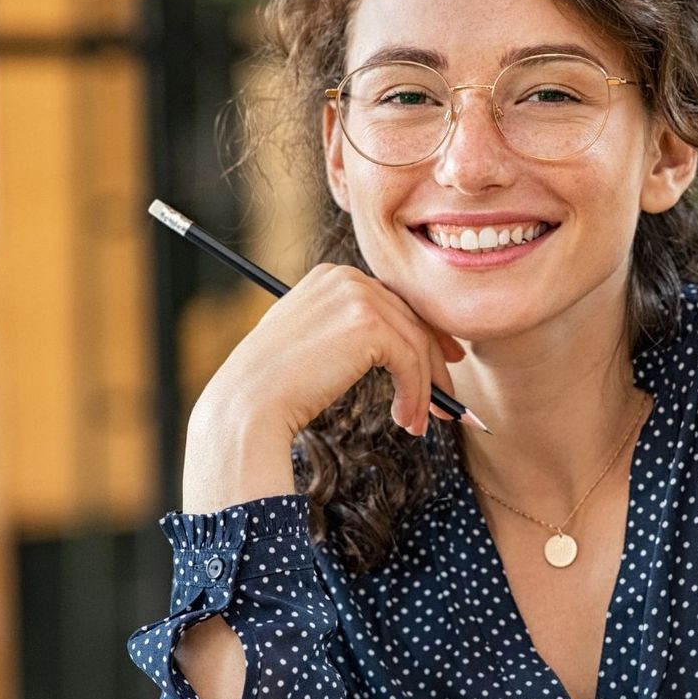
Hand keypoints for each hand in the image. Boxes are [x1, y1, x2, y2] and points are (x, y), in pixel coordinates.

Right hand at [202, 262, 464, 441]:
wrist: (250, 403)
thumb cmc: (275, 385)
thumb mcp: (314, 341)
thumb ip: (350, 331)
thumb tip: (401, 347)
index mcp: (333, 275)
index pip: (393, 302)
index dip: (423, 335)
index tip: (442, 364)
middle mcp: (347, 276)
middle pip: (411, 318)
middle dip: (433, 363)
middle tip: (447, 401)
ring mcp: (359, 296)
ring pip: (416, 344)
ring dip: (425, 389)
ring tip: (419, 422)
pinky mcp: (370, 324)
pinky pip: (411, 362)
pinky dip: (416, 395)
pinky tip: (407, 421)